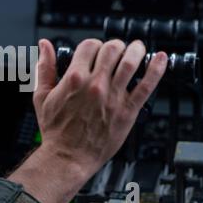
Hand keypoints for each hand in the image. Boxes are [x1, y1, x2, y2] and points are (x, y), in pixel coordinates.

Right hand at [8, 39, 167, 202]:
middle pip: (112, 50)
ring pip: (131, 63)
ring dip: (136, 50)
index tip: (95, 50)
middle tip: (116, 49)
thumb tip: (44, 46)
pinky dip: (156, 69)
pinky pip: (146, 86)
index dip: (93, 45)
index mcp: (74, 79)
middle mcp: (95, 85)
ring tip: (137, 48)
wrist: (68, 157)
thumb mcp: (42, 96)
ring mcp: (113, 97)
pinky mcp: (127, 111)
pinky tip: (160, 59)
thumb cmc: (55, 130)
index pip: (90, 46)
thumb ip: (44, 67)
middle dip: (115, 45)